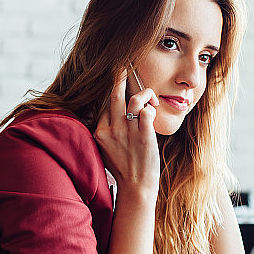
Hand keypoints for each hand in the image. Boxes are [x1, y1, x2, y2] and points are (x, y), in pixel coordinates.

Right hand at [94, 70, 159, 195]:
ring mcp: (128, 132)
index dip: (115, 96)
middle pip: (115, 96)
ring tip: (150, 97)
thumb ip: (106, 132)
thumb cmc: (124, 169)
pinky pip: (147, 111)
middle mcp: (112, 129)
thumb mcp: (106, 149)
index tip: (120, 88)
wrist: (136, 187)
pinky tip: (153, 110)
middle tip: (124, 66)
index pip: (106, 105)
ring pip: (134, 99)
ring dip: (145, 94)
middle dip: (119, 77)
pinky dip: (151, 107)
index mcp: (100, 132)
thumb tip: (108, 117)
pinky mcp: (144, 136)